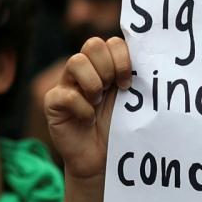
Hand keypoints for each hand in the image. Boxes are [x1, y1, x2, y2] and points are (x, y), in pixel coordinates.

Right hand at [44, 36, 130, 180]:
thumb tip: (148, 57)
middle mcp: (85, 70)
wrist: (103, 159)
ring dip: (93, 84)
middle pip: (93, 44)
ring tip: (98, 103)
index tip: (128, 83)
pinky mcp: (53, 102)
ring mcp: (67, 83)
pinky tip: (88, 119)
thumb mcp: (132, 99)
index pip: (112, 42)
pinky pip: (65, 94)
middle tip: (112, 89)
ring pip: (76, 61)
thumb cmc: (119, 127)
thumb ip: (136, 77)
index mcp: (106, 65)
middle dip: (108, 68)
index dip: (122, 58)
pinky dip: (82, 109)